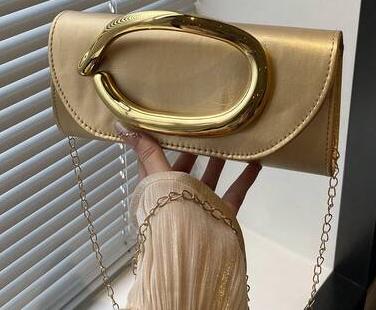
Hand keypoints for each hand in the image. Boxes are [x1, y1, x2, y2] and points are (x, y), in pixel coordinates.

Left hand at [114, 121, 261, 215]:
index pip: (153, 158)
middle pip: (184, 166)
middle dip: (194, 147)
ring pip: (210, 177)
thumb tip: (120, 124)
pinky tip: (255, 163)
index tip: (171, 118)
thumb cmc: (167, 212)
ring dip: (219, 159)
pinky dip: (244, 178)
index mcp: (156, 186)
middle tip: (206, 124)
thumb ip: (146, 151)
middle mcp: (177, 195)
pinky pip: (234, 192)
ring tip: (230, 137)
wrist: (191, 258)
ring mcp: (200, 206)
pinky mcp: (220, 215)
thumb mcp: (156, 176)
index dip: (159, 139)